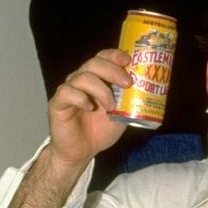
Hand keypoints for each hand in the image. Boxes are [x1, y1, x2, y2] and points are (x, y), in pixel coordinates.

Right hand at [47, 49, 131, 169]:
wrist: (82, 151)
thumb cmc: (101, 130)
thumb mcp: (123, 114)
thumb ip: (131, 101)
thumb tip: (150, 90)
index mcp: (97, 79)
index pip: (103, 58)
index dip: (115, 55)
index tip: (129, 61)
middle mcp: (81, 80)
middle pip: (94, 63)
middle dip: (113, 71)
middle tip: (128, 83)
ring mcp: (69, 90)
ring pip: (82, 77)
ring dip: (101, 90)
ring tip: (112, 106)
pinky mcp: (57, 103)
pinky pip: (67, 92)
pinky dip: (80, 98)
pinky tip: (89, 107)